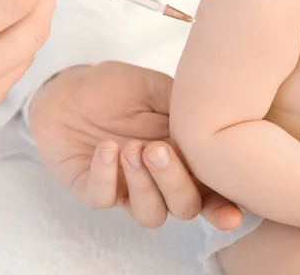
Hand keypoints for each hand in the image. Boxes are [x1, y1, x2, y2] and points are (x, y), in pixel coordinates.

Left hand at [29, 61, 243, 229]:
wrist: (68, 87)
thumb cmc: (116, 88)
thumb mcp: (155, 88)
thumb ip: (185, 107)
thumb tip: (216, 121)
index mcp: (183, 158)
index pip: (211, 191)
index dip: (224, 207)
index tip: (232, 213)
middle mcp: (159, 180)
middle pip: (185, 207)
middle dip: (176, 183)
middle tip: (157, 149)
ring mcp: (126, 188)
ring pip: (149, 214)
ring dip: (145, 185)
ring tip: (131, 149)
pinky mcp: (91, 188)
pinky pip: (103, 198)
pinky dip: (106, 175)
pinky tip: (106, 148)